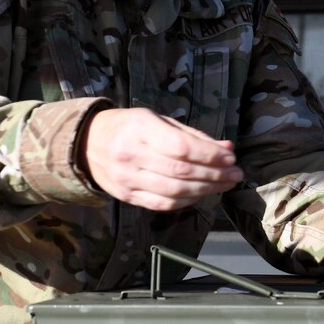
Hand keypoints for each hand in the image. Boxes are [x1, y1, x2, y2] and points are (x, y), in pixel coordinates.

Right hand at [81, 108, 242, 210]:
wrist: (87, 144)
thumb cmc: (128, 127)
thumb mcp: (157, 120)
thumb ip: (191, 135)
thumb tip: (226, 150)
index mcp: (139, 129)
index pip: (181, 147)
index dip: (210, 155)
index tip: (230, 158)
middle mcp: (131, 155)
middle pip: (181, 172)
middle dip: (214, 175)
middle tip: (235, 175)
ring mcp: (127, 179)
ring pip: (174, 191)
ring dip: (205, 190)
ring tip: (224, 185)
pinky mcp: (127, 196)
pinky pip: (163, 204)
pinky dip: (187, 201)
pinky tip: (201, 194)